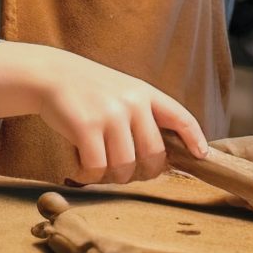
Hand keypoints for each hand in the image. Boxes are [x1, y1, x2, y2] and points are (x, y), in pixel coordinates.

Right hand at [0, 41, 206, 186]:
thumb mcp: (124, 92)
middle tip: (127, 173)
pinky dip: (90, 176)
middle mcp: (133, 103)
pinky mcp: (86, 126)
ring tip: (100, 168)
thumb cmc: (90, 91)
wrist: (51, 75)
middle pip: (153, 156)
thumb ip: (143, 116)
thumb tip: (161, 158)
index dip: (194, 139)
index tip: (200, 156)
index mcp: (146, 93)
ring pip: (124, 167)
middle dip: (143, 173)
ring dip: (112, 177)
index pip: (181, 117)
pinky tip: (82, 169)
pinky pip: (97, 168)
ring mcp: (110, 114)